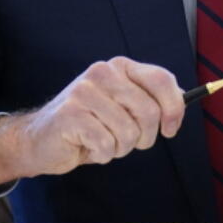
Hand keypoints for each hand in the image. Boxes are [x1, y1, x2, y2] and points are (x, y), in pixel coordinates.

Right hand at [0, 57, 183, 189]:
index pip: (161, 79)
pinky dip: (102, 154)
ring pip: (129, 133)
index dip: (174, 108)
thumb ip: (149, 99)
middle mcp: (103, 72)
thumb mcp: (122, 106)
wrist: (40, 139)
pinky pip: (107, 145)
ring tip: (102, 142)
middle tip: (127, 142)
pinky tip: (87, 146)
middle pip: (149, 112)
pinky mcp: (71, 114)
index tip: (171, 129)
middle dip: (144, 137)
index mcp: (119, 67)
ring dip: (120, 148)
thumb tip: (183, 99)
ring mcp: (85, 92)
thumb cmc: (89, 125)